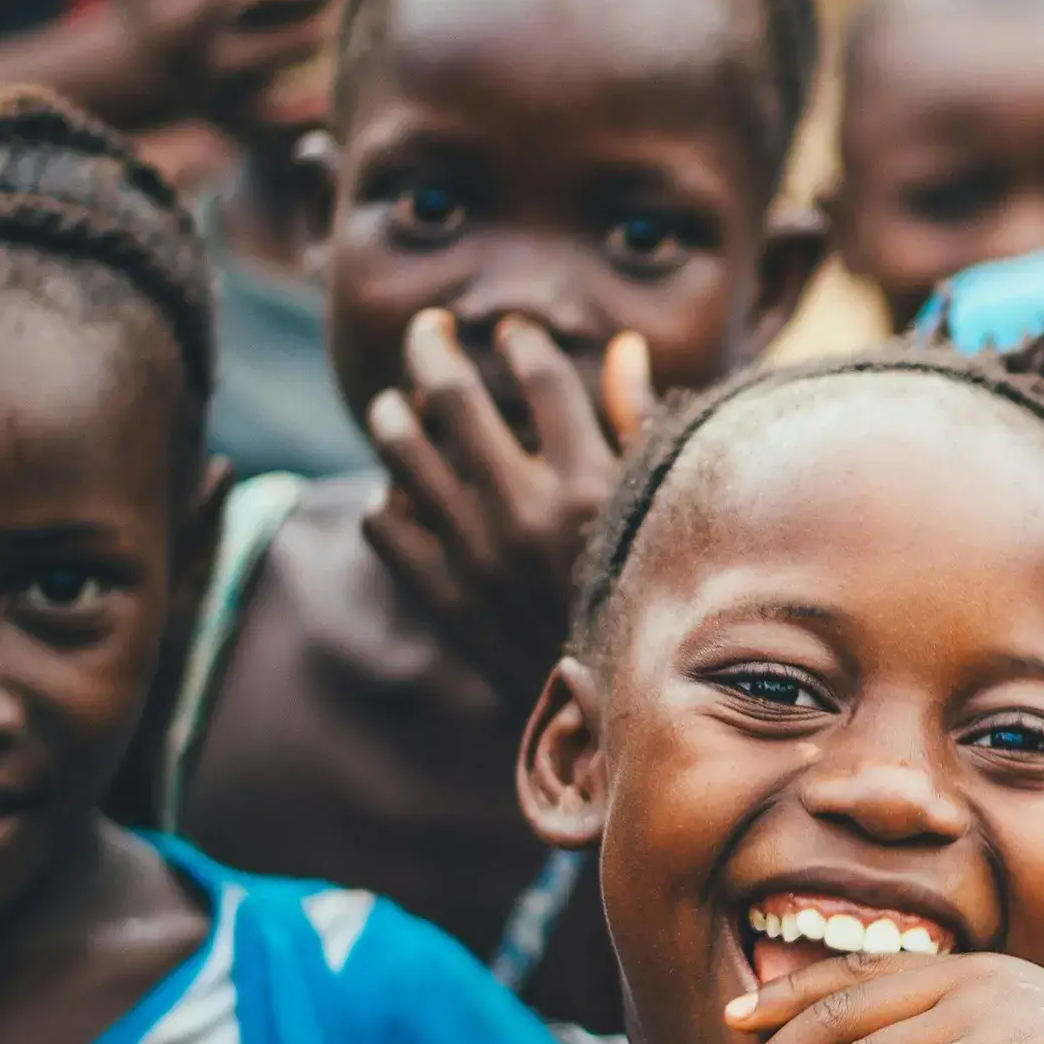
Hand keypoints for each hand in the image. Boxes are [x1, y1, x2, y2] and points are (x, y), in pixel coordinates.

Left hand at [363, 310, 657, 706]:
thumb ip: (639, 425)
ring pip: (403, 452)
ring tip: (398, 403)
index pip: (541, 376)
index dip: (521, 341)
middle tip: (427, 330)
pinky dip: (386, 499)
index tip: (513, 334)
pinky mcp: (442, 597)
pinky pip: (384, 525)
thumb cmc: (650, 598)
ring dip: (394, 413)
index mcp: (589, 484)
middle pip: (456, 396)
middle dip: (433, 347)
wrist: (617, 713)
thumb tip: (624, 347)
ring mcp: (475, 555)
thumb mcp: (658, 512)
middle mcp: (525, 511)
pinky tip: (403, 493)